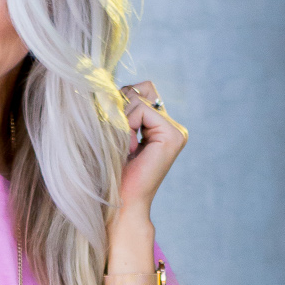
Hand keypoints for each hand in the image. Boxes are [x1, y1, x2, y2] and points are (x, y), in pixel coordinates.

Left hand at [117, 80, 187, 218]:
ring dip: (121, 121)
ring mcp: (176, 131)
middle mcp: (172, 127)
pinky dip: (127, 126)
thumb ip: (120, 107)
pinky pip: (142, 109)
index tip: (115, 135)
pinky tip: (129, 149)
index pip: (139, 91)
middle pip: (140, 88)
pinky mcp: (173, 136)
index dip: (120, 105)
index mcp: (160, 127)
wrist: (119, 203)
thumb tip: (108, 81)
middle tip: (118, 140)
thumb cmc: (110, 173)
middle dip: (121, 109)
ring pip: (138, 97)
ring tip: (123, 148)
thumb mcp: (113, 133)